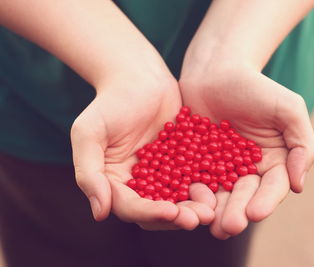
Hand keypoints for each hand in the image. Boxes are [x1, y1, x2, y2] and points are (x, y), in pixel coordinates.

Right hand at [71, 76, 214, 229]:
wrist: (139, 77)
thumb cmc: (110, 102)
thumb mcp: (89, 132)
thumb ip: (89, 172)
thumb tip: (99, 213)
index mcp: (114, 183)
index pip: (130, 207)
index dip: (149, 213)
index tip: (170, 212)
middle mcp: (139, 184)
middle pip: (158, 210)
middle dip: (177, 217)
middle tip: (198, 218)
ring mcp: (163, 174)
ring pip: (179, 199)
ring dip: (194, 207)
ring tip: (211, 209)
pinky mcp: (183, 162)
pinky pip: (195, 177)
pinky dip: (206, 185)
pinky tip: (220, 187)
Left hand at [180, 65, 313, 238]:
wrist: (216, 71)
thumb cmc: (256, 87)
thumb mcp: (289, 109)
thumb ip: (301, 145)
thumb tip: (298, 185)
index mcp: (273, 162)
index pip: (272, 187)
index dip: (265, 201)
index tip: (256, 213)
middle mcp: (247, 170)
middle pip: (244, 196)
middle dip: (237, 212)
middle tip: (228, 227)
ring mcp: (220, 168)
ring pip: (219, 194)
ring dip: (214, 211)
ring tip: (209, 224)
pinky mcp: (195, 162)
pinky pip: (194, 180)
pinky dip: (192, 193)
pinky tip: (186, 202)